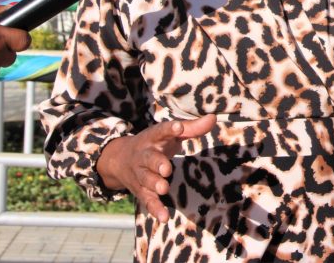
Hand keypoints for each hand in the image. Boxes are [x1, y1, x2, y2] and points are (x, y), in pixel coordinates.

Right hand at [97, 114, 216, 222]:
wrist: (119, 159)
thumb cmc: (155, 144)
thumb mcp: (170, 134)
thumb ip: (192, 128)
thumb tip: (213, 118)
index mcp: (152, 137)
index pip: (160, 131)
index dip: (169, 129)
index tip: (179, 127)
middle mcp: (144, 155)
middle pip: (149, 158)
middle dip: (157, 163)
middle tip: (167, 168)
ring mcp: (140, 173)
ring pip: (145, 179)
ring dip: (154, 184)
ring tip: (163, 188)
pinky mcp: (140, 191)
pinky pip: (147, 200)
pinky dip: (155, 208)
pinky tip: (164, 217)